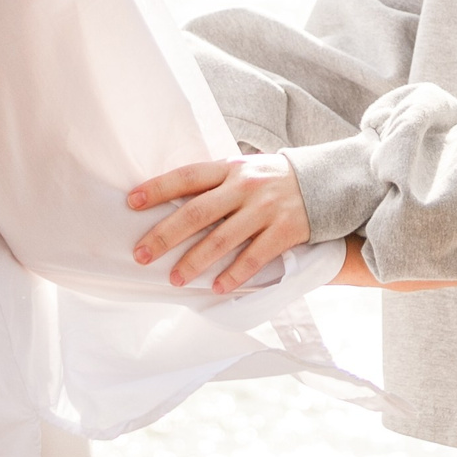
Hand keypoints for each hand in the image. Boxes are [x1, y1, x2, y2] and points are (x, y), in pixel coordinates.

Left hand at [128, 154, 309, 293]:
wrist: (325, 182)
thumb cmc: (271, 180)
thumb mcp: (243, 171)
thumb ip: (214, 183)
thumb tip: (169, 202)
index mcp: (230, 168)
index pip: (188, 176)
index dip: (159, 188)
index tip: (132, 202)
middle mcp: (246, 186)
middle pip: (198, 212)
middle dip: (166, 235)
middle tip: (142, 255)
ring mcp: (266, 209)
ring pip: (223, 238)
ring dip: (195, 261)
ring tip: (176, 278)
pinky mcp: (285, 230)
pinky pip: (255, 256)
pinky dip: (235, 273)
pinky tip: (218, 287)